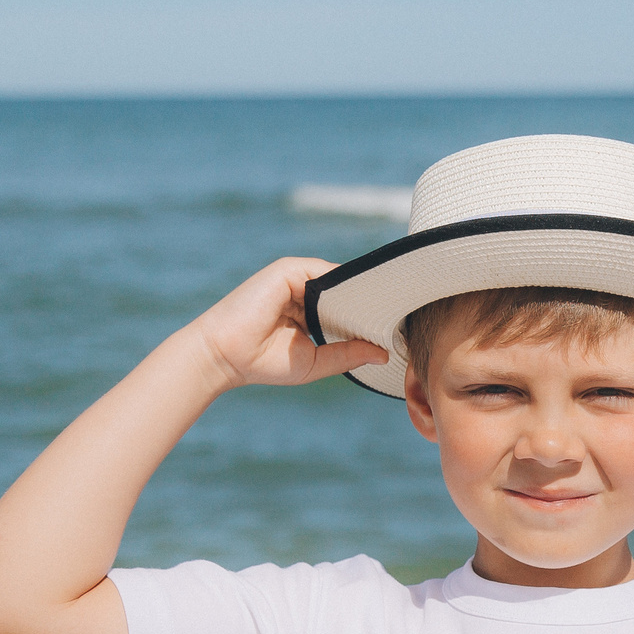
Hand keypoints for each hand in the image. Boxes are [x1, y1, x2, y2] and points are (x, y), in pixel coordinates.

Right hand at [185, 258, 388, 393]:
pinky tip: (368, 299)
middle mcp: (303, 291)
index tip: (400, 327)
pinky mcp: (288, 270)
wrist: (226, 356)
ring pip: (341, 282)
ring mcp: (295, 278)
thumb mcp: (317, 361)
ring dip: (364, 294)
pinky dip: (347, 284)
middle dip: (372, 304)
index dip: (371, 317)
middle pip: (348, 292)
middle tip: (407, 314)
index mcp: (309, 311)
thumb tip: (384, 353)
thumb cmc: (265, 362)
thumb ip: (348, 354)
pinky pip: (327, 273)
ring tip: (395, 307)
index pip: (348, 307)